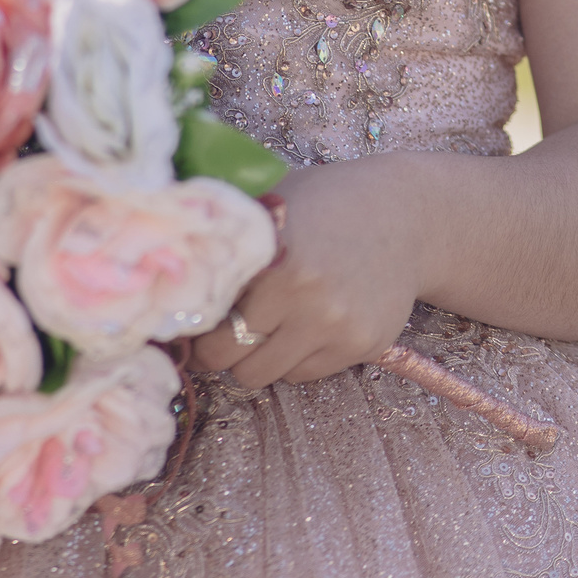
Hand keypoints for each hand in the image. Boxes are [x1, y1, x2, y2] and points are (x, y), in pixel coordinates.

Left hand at [190, 156, 426, 387]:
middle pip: (232, 359)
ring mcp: (337, 326)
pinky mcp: (363, 346)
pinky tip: (301, 325)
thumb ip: (231, 244)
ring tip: (260, 328)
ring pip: (267, 375)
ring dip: (255, 358)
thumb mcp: (272, 206)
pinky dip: (293, 358)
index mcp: (273, 258)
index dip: (190, 325)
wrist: (406, 216)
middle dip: (216, 351)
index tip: (184, 324)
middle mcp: (306, 298)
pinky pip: (305, 373)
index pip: (209, 318)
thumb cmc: (326, 202)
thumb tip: (171, 278)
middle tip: (214, 337)